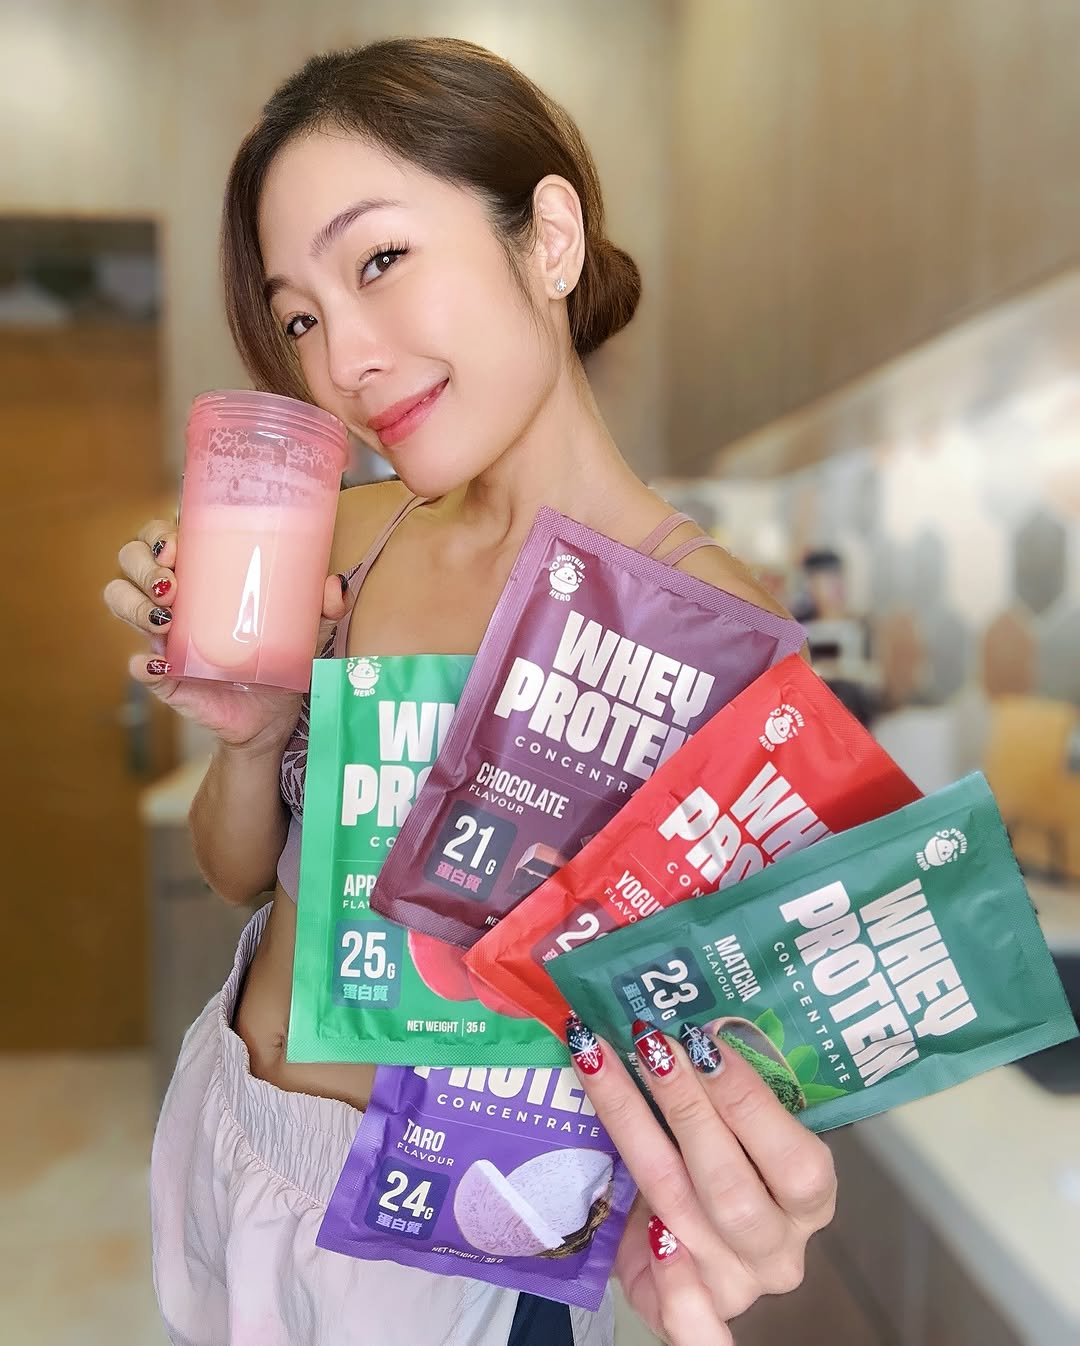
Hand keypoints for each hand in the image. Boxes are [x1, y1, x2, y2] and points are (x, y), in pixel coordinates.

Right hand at [103, 518, 349, 751]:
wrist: (273, 716)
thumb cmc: (281, 658)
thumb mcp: (307, 629)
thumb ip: (323, 606)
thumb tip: (335, 585)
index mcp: (202, 577)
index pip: (161, 537)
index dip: (158, 533)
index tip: (178, 544)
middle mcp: (174, 599)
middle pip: (130, 559)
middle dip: (142, 564)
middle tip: (172, 583)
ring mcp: (163, 637)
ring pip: (119, 600)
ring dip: (134, 604)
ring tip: (165, 619)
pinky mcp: (165, 677)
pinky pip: (137, 667)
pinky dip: (141, 664)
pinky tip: (160, 664)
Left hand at [565, 1017, 835, 1345]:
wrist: (688, 1250)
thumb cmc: (714, 1164)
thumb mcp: (732, 1126)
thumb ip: (721, 1088)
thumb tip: (677, 1014)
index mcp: (807, 1196)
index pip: (795, 1160)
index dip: (748, 1099)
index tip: (701, 1038)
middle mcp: (779, 1248)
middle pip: (732, 1186)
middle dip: (684, 1105)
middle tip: (647, 1040)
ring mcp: (735, 1284)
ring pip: (682, 1211)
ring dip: (637, 1132)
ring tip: (602, 1065)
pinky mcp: (694, 1314)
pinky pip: (691, 1318)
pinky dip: (671, 1280)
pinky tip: (648, 1234)